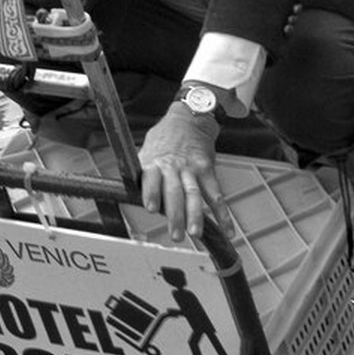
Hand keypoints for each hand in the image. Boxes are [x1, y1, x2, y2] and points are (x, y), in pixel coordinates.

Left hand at [138, 104, 227, 242]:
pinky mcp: (207, 171)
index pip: (152, 178)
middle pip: (175, 192)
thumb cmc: (164, 139)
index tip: (150, 208)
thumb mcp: (147, 151)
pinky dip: (223, 214)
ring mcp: (192, 169)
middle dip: (176, 215)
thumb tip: (127, 196)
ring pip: (195, 195)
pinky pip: (216, 194)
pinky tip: (227, 230)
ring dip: (196, 216)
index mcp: (155, 163)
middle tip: (176, 235)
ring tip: (195, 233)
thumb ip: (142, 174)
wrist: (189, 118)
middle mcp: (174, 167)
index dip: (151, 193)